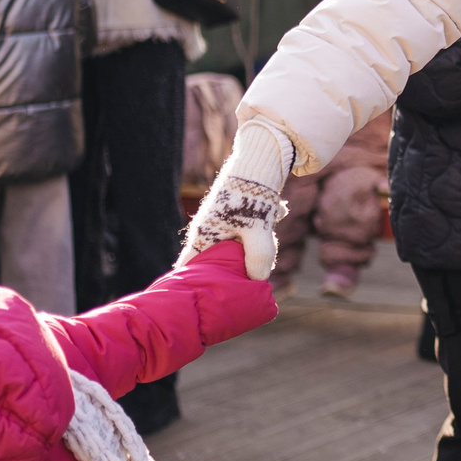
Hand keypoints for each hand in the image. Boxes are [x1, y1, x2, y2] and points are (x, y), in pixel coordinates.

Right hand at [182, 120, 295, 279]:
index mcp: (203, 237)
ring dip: (250, 252)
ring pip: (233, 248)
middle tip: (243, 284)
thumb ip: (258, 257)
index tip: (200, 298)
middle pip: (215, 262)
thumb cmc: (252, 198)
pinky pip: (245, 235)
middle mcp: (207, 231)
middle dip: (231, 271)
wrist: (259, 163)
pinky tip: (271, 225)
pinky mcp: (235, 216)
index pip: (188, 269)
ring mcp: (221, 223)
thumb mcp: (257, 231)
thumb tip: (258, 280)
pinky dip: (257, 237)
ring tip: (264, 249)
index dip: (193, 284)